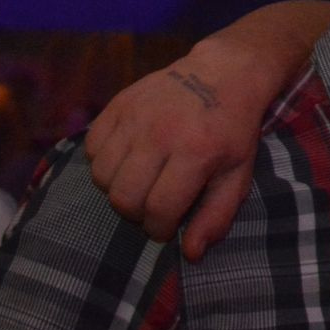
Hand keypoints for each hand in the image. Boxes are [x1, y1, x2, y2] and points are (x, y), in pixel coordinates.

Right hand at [84, 56, 257, 259]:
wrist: (224, 74)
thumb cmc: (233, 132)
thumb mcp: (237, 175)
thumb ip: (216, 216)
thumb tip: (190, 254)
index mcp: (195, 153)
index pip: (158, 209)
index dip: (159, 229)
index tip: (166, 228)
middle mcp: (160, 133)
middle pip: (123, 198)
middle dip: (137, 214)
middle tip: (154, 206)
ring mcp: (135, 116)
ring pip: (101, 176)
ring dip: (118, 189)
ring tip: (142, 183)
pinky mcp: (118, 104)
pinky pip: (91, 149)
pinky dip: (104, 163)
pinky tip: (129, 160)